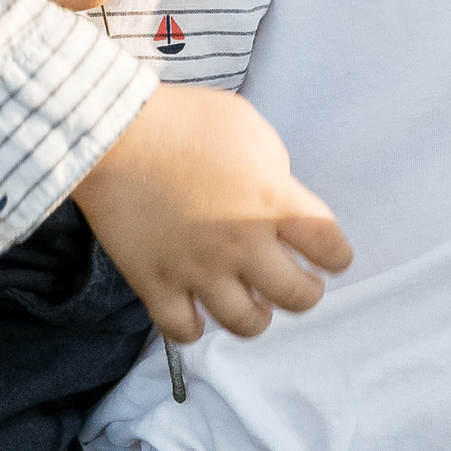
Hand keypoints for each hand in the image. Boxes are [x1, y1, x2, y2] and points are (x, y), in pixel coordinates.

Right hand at [76, 85, 352, 344]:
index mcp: (274, 202)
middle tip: (297, 282)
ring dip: (256, 315)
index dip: (336, 256)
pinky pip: (183, 330)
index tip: (329, 256)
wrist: (114, 133)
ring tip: (251, 301)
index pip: (331, 249)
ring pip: (246, 324)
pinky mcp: (155, 283)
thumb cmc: (184, 120)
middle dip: (306, 292)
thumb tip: (276, 196)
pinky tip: (197, 309)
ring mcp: (199, 269)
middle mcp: (243, 244)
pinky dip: (193, 327)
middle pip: (298, 297)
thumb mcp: (250, 128)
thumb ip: (274, 169)